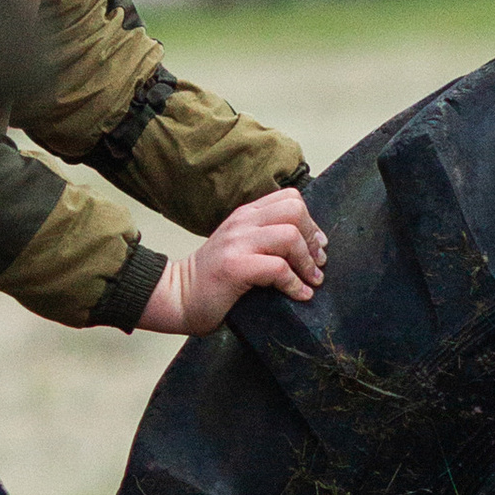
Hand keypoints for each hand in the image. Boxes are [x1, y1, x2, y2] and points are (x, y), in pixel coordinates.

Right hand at [142, 187, 325, 334]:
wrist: (178, 297)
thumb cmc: (212, 279)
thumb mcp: (240, 246)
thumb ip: (265, 238)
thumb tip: (309, 246)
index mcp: (245, 215)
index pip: (290, 198)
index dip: (310, 221)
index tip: (316, 245)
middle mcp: (242, 223)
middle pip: (295, 210)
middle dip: (312, 238)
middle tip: (316, 263)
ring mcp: (237, 243)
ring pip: (290, 236)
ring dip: (307, 261)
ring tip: (311, 280)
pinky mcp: (234, 267)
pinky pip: (278, 268)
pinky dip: (295, 284)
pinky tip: (299, 295)